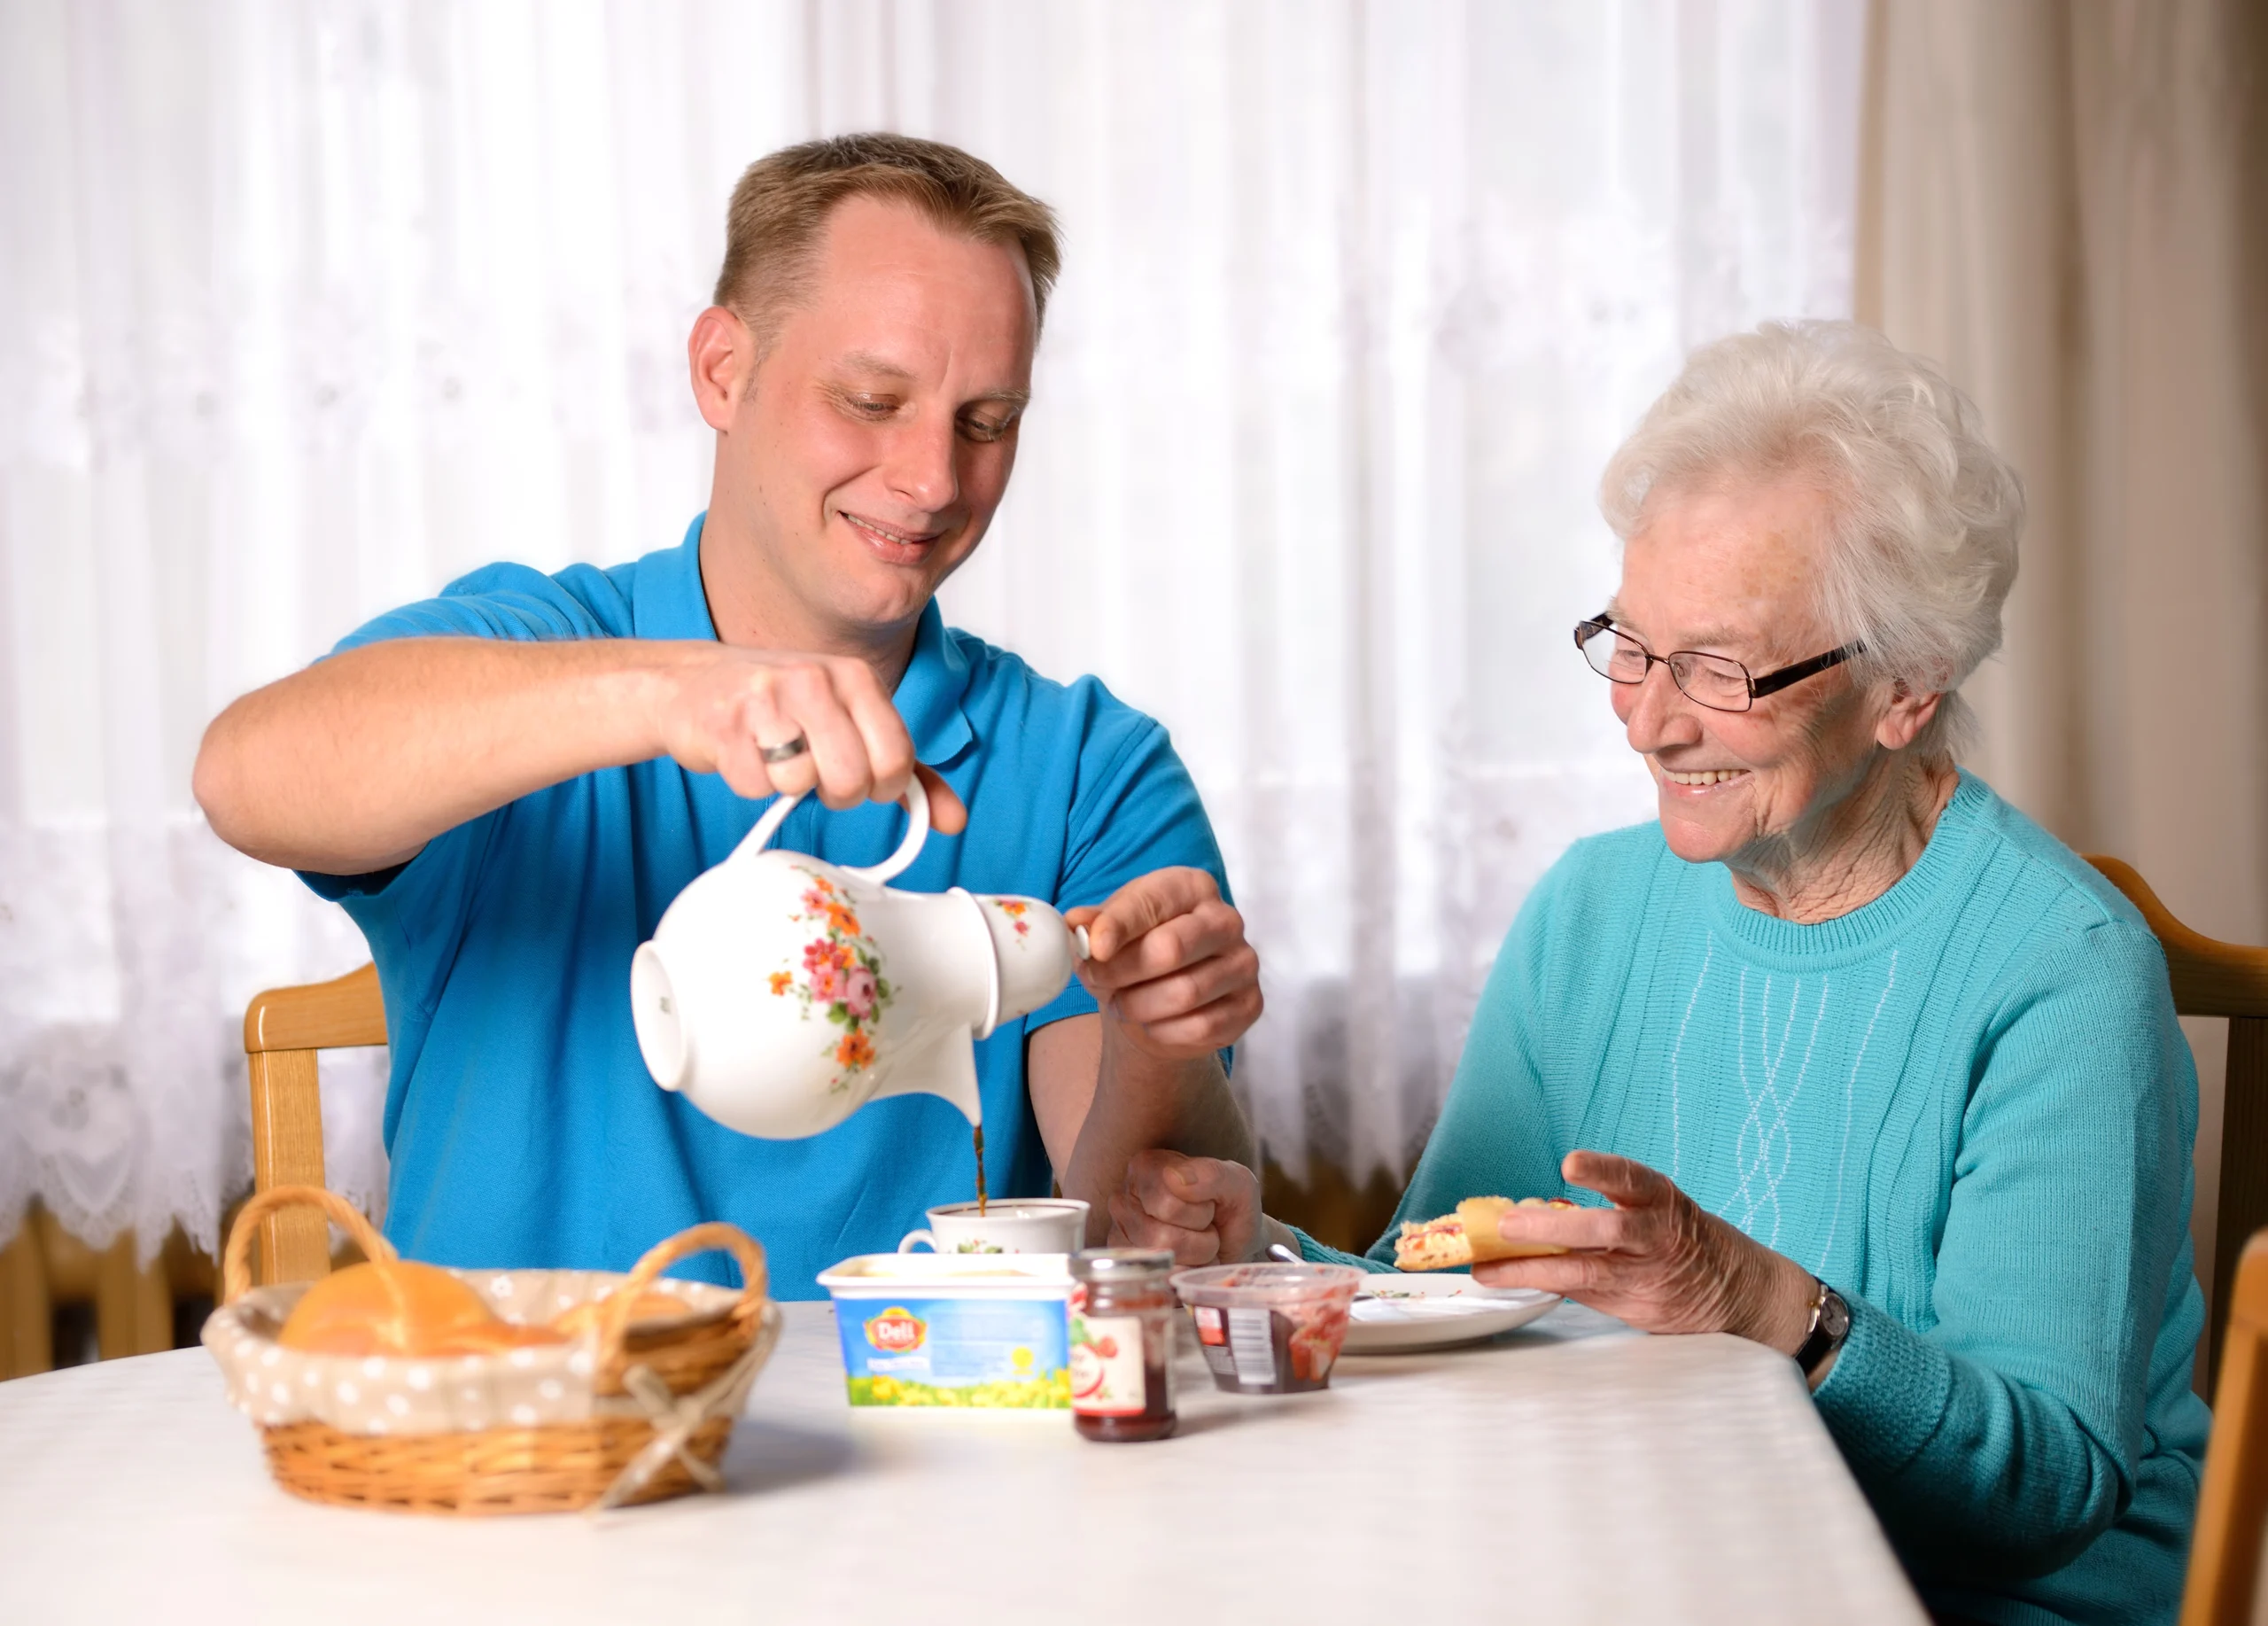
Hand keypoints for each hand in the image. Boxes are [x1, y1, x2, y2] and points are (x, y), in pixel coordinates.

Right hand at [652, 647, 966, 829]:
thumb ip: (907, 772)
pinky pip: (754, 787)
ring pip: (799, 785)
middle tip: (814, 769)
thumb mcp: (852, 723)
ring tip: (773, 753)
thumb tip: (955, 821)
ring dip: (786, 785)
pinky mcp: (723, 722)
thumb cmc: (783, 708)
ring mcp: (766, 697)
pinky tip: (742, 751)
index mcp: (856, 677)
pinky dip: (749, 782)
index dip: (880, 786)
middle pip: (850, 780)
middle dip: (834, 792)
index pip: (896, 758)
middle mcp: (815, 678)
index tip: (860, 779)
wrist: (694, 683)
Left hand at [1067, 869, 1260, 1060]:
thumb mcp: (1109, 931)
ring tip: (1121, 1004)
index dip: (1118, 926)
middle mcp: (1225, 919)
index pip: (1152, 903)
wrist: (1162, 1004)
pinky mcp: (1250, 1004)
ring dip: (1139, 1006)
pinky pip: (1202, 1026)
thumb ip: (1093, 924)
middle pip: (1171, 948)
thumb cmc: (1135, 954)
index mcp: (1191, 887)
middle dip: (1122, 972)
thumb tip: (1075, 922)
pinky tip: (1151, 1024)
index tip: (1095, 949)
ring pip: (1185, 993)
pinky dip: (1164, 1031)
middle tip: (1098, 981)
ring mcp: (1243, 962)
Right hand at [1106, 1150, 1264, 1265]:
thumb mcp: (1237, 1183)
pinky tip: (1188, 1260)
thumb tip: (1174, 1178)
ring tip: (1198, 1243)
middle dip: (1201, 1239)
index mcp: (1146, 1168)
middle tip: (1205, 1227)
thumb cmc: (1230, 1208)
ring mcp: (1120, 1237)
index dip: (1201, 1212)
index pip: (1169, 1205)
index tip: (1208, 1204)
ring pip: (1163, 1261)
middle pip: (1165, 1238)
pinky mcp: (1127, 1267)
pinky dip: (1186, 1274)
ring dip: (1195, 1257)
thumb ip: (1211, 1174)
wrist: (1236, 1241)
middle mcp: (1123, 1200)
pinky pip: (1161, 1280)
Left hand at [1470, 1151, 1816, 1352]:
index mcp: (1662, 1201)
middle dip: (1552, 1227)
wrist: (1740, 1290)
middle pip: (1605, 1230)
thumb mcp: (1657, 1211)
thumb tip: (1531, 1213)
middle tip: (1507, 1224)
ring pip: (1586, 1273)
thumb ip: (1607, 1211)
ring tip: (1487, 1267)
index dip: (1603, 1171)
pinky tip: (1506, 1280)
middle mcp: (1656, 1237)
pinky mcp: (1637, 1309)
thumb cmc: (1683, 1238)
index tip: (1570, 1164)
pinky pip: (1583, 1296)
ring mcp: (1646, 1277)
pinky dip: (1542, 1285)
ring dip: (1531, 1269)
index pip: (1632, 1179)